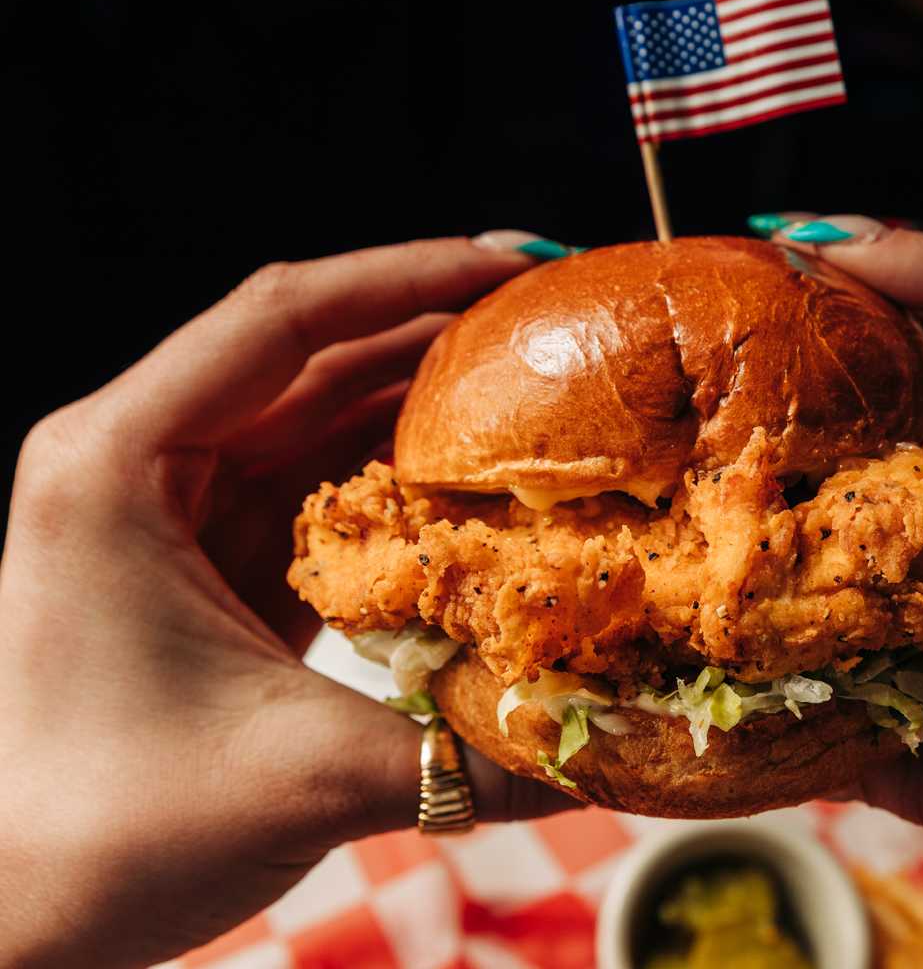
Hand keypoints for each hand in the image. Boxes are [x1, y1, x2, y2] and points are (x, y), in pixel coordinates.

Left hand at [0, 233, 578, 967]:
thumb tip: (619, 752)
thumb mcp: (299, 778)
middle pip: (309, 351)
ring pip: (319, 412)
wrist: (28, 914)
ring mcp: (176, 509)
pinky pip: (321, 482)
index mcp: (119, 465)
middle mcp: (141, 462)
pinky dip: (401, 473)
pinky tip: (480, 477)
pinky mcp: (213, 558)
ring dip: (426, 398)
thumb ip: (465, 754)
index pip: (282, 320)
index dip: (409, 277)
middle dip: (435, 327)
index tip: (521, 264)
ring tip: (540, 387)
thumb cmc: (108, 834)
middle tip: (557, 322)